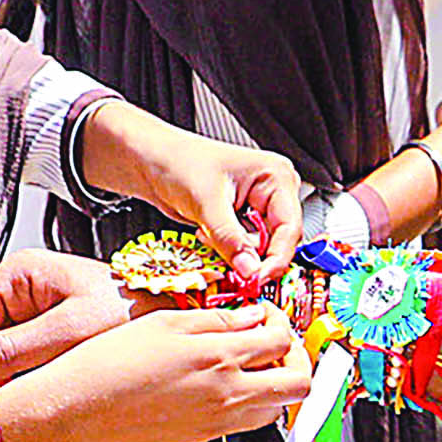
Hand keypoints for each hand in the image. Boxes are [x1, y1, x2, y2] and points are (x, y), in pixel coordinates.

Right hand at [0, 247, 132, 387]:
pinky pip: (23, 362)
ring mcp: (34, 313)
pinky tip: (61, 374)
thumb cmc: (134, 313)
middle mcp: (21, 290)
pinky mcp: (48, 334)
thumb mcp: (69, 333)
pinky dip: (35, 375)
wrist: (176, 316)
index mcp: (19, 274)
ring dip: (19, 373)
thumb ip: (12, 350)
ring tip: (54, 373)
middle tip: (31, 381)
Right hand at [0, 304, 312, 441]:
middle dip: (296, 357)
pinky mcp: (205, 437)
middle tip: (274, 341)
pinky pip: (250, 422)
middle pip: (298, 382)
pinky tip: (227, 383)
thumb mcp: (163, 322)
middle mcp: (227, 393)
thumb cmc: (106, 366)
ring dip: (277, 382)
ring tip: (251, 362)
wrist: (76, 412)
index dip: (280, 319)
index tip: (263, 313)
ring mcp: (219, 420)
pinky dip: (254, 401)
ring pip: (279, 406)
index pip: (281, 338)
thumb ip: (215, 319)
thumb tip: (250, 316)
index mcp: (218, 356)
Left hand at [135, 128, 308, 282]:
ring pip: (261, 249)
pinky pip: (245, 249)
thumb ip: (230, 240)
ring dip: (235, 253)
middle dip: (252, 256)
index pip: (290, 227)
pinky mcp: (243, 222)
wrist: (152, 162)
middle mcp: (273, 193)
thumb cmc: (179, 163)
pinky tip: (208, 235)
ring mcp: (259, 208)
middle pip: (279, 242)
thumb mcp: (206, 203)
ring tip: (209, 234)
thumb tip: (250, 270)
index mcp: (276, 176)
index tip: (257, 279)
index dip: (276, 258)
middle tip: (230, 267)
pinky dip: (227, 251)